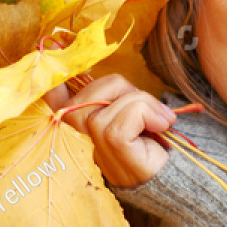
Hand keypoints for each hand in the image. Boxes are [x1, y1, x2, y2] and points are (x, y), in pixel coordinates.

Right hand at [43, 75, 179, 187]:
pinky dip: (148, 113)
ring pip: (106, 102)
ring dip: (142, 102)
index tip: (52, 49)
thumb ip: (115, 98)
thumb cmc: (153, 145)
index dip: (50, 78)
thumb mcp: (132, 114)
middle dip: (121, 88)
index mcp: (83, 129)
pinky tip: (161, 125)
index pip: (55, 102)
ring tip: (159, 120)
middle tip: (149, 109)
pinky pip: (123, 118)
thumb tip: (110, 80)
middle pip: (86, 93)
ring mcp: (95, 149)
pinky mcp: (114, 151)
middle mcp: (81, 140)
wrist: (175, 177)